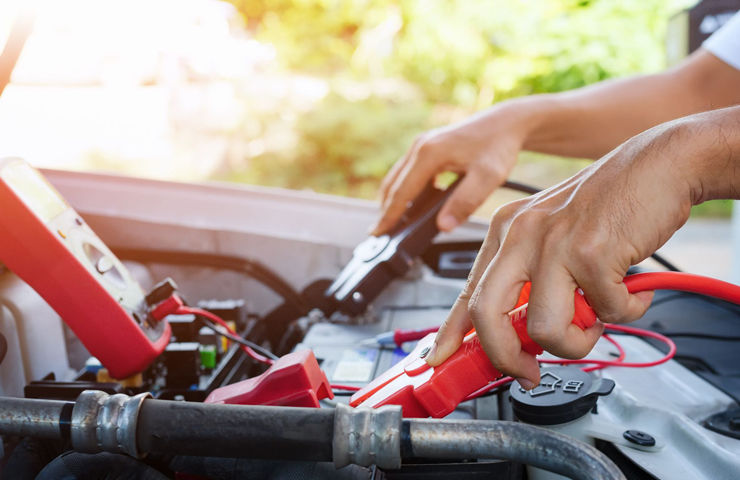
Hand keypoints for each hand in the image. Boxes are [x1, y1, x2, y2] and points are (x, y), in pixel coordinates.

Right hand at [370, 103, 530, 234]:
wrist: (508, 122)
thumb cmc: (499, 147)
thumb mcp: (488, 177)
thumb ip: (465, 202)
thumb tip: (442, 226)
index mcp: (428, 154)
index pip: (402, 192)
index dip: (389, 215)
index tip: (378, 233)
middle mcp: (420, 146)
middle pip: (393, 184)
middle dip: (385, 210)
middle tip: (380, 234)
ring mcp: (422, 144)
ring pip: (398, 177)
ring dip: (393, 199)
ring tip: (392, 223)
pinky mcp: (428, 145)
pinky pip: (408, 171)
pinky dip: (404, 189)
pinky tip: (412, 205)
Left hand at [425, 119, 699, 387]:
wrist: (660, 163)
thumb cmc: (611, 203)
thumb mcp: (554, 233)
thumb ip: (534, 276)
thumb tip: (526, 332)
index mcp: (506, 231)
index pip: (468, 291)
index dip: (450, 332)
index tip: (438, 358)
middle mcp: (521, 234)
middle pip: (487, 315)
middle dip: (505, 357)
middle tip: (528, 372)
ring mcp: (554, 242)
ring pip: (545, 328)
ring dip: (578, 341)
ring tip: (600, 318)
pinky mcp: (591, 252)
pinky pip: (606, 313)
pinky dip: (627, 310)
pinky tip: (634, 289)